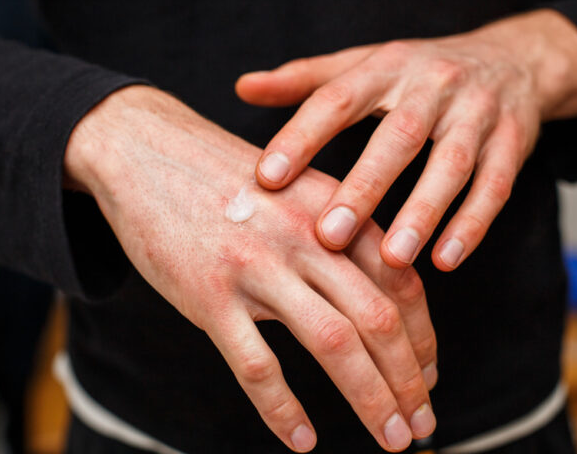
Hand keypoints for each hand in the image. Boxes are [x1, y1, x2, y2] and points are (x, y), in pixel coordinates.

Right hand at [64, 86, 437, 451]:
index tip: (429, 376)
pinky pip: (257, 365)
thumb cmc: (226, 177)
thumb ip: (337, 233)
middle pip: (379, 319)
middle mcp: (306, 238)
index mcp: (333, 211)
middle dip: (410, 381)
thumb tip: (375, 293)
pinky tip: (302, 440)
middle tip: (422, 425)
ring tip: (391, 439)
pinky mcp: (209, 294)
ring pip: (334, 344)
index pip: (401, 283)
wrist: (147, 150)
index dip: (424, 339)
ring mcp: (257, 266)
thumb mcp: (295, 189)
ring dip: (371, 400)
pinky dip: (283, 410)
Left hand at [237, 9, 576, 269]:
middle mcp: (434, 84)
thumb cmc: (417, 72)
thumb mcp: (363, 65)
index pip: (337, 98)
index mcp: (385, 67)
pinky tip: (444, 260)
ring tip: (391, 260)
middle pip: (399, 135)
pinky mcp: (513, 141)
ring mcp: (478, 112)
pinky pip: (496, 185)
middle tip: (328, 236)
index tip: (266, 179)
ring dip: (424, 212)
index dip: (302, 137)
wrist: (512, 59)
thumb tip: (242, 87)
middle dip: (364, 187)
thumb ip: (304, 80)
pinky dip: (472, 224)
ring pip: (452, 163)